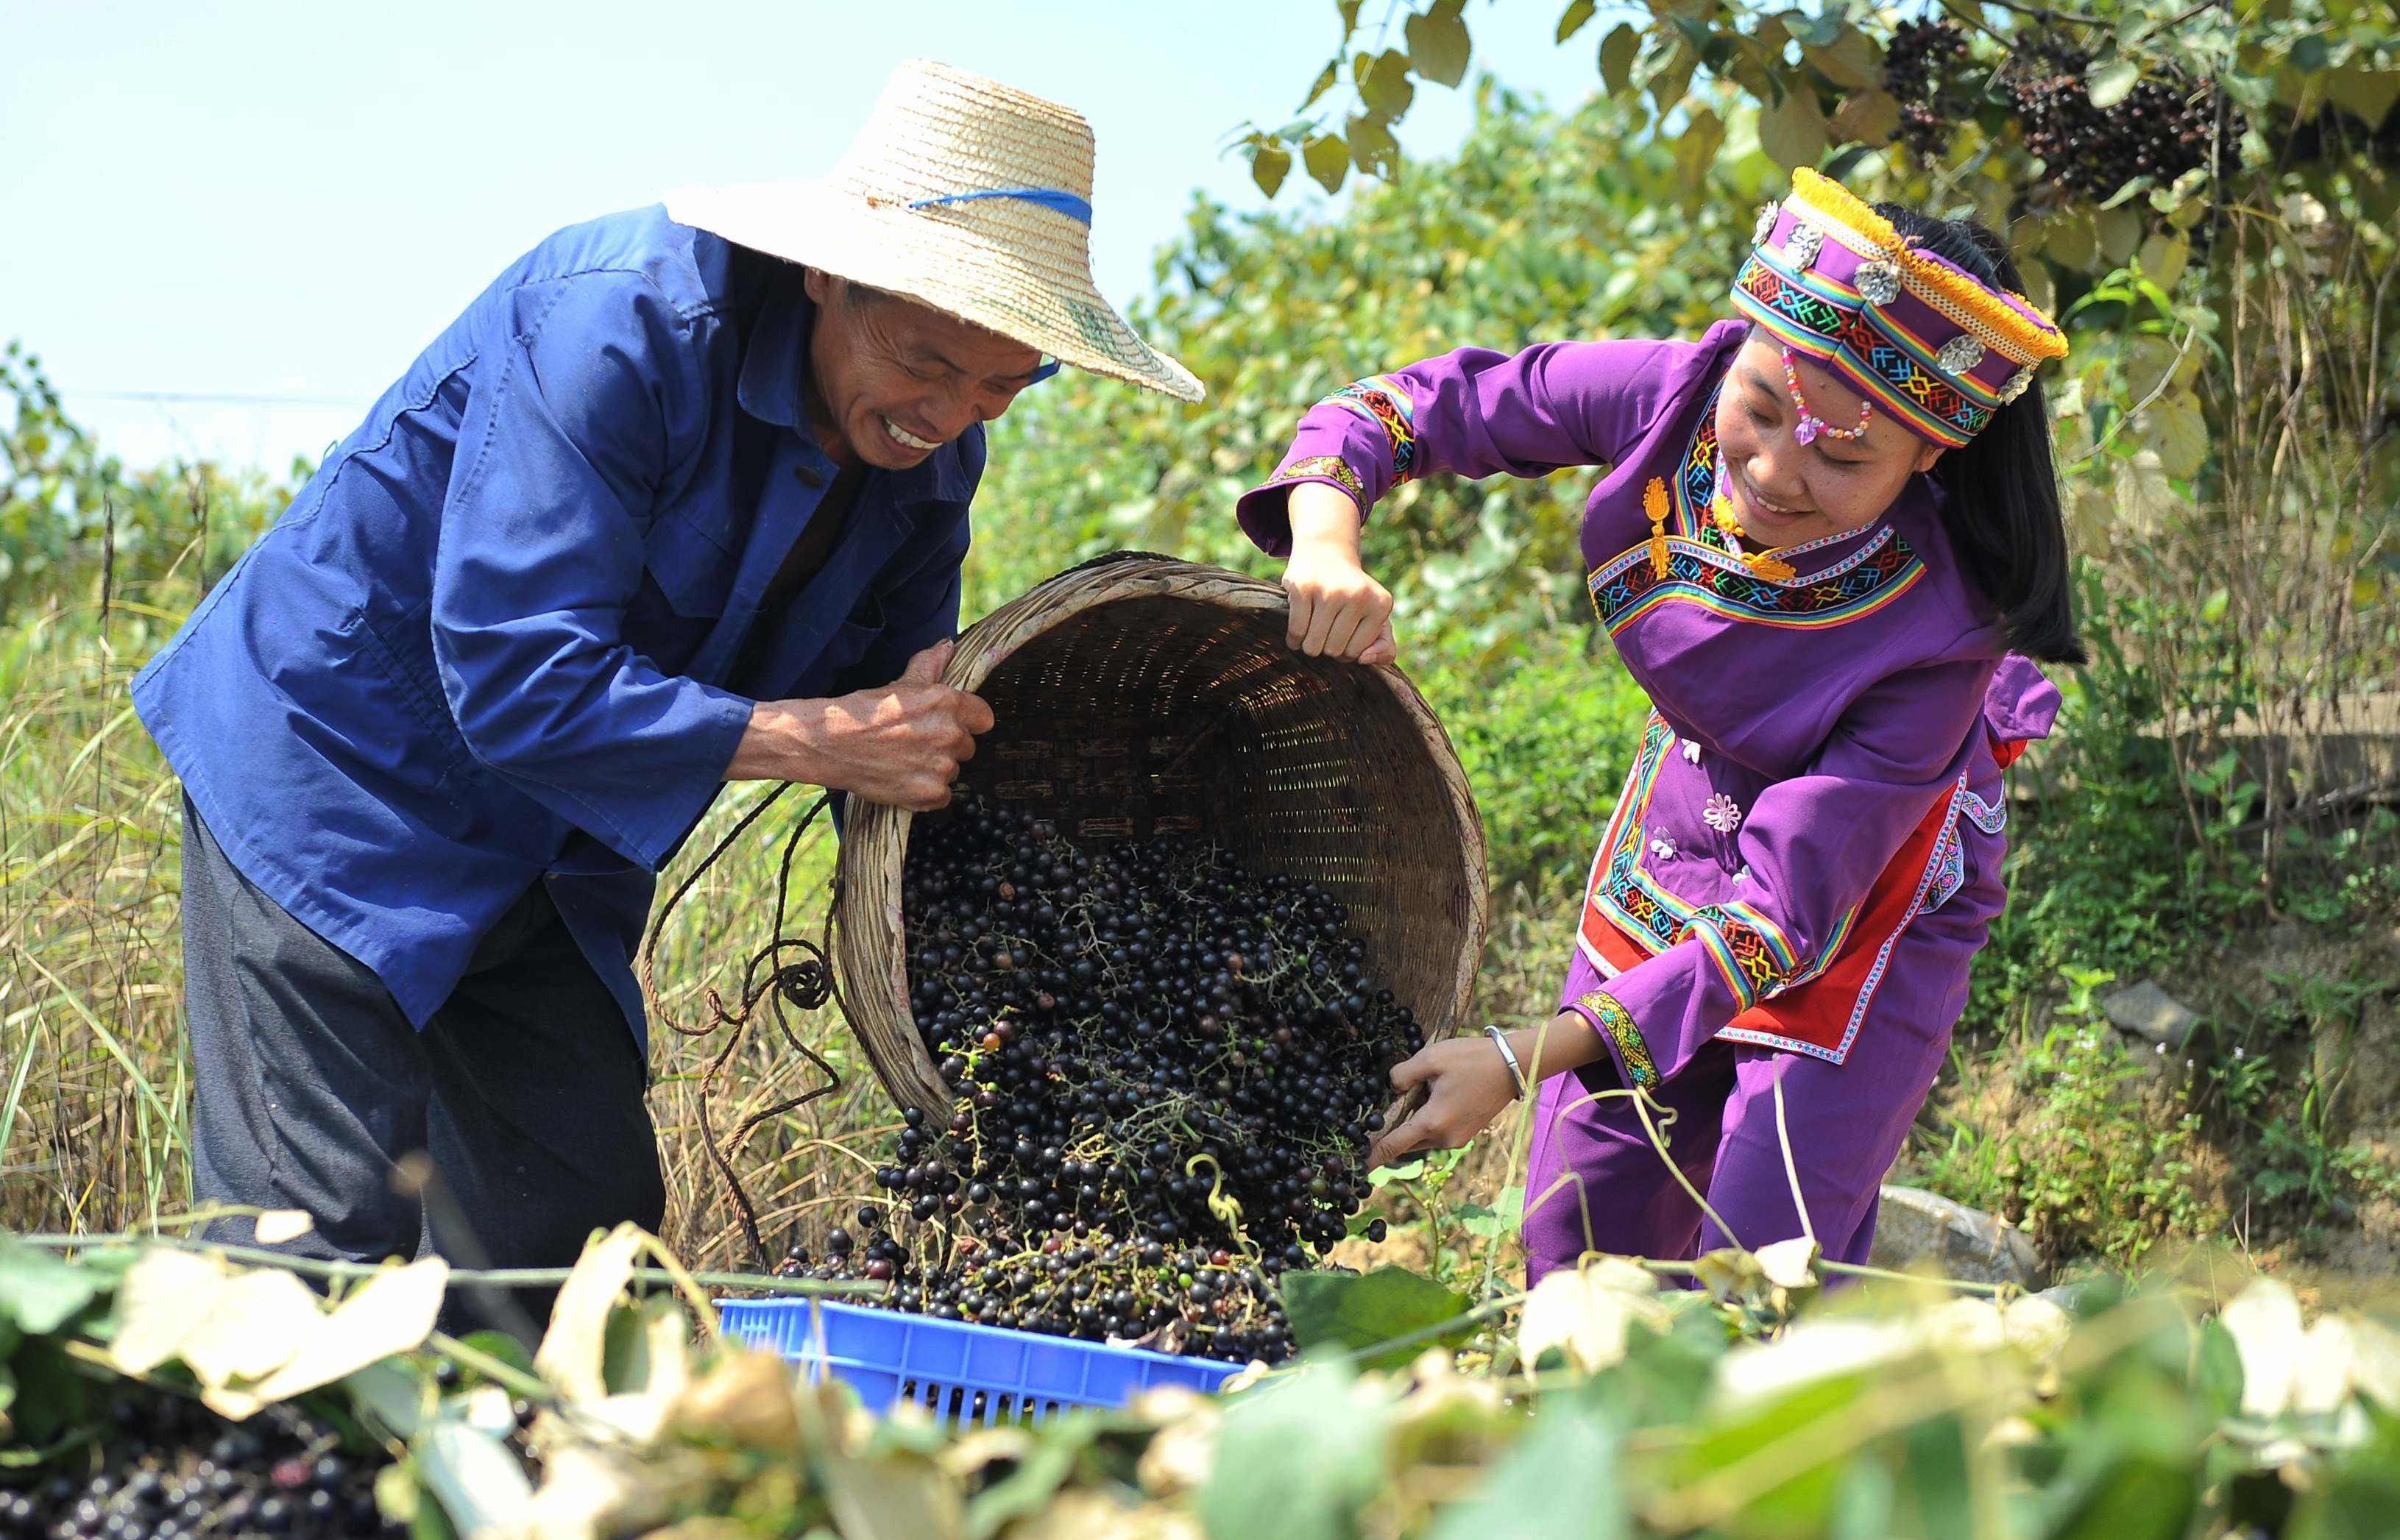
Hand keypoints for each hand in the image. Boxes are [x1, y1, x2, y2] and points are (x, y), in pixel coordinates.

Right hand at [730, 640, 994, 809]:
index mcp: (948, 703)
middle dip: (948, 746)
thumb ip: (931, 666)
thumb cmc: (866, 712)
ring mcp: (941, 767)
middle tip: (917, 742)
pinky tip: (905, 779)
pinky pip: (943, 796)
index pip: (984, 718)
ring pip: (953, 771)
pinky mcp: (930, 794)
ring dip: (936, 768)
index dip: (967, 721)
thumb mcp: (902, 684)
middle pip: (967, 746)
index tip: (950, 724)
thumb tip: (948, 646)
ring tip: (906, 760)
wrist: (834, 743)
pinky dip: (927, 792)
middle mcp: (950, 734)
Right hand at [1282, 482, 1395, 664]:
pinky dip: (1293, 638)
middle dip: (1327, 647)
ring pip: (1313, 645)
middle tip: (1327, 630)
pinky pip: (1296, 632)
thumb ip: (1385, 647)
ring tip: (1313, 631)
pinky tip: (1298, 632)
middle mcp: (1358, 595)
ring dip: (1309, 645)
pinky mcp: (1303, 588)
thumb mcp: (1376, 617)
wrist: (1327, 552)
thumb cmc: (1353, 594)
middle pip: (1334, 650)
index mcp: (1381, 604)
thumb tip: (1365, 660)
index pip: (1358, 653)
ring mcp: (1330, 591)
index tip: (1344, 633)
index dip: (1347, 650)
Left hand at [1365, 1034, 1519, 1168]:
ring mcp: (1457, 1139)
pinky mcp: (1466, 1134)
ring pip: (1421, 1137)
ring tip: (1419, 1092)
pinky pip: (1436, 1132)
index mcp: (1433, 1123)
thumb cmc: (1471, 1059)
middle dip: (1392, 1128)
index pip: (1393, 1145)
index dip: (1372, 1156)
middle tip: (1382, 1107)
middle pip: (1405, 1141)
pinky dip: (1427, 1120)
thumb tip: (1390, 1087)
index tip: (1356, 1168)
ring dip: (1412, 1121)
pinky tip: (1434, 1095)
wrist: (1513, 1065)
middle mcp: (1445, 1138)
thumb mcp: (1431, 1057)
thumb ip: (1402, 1074)